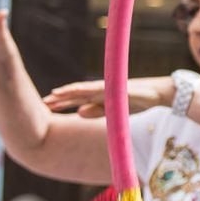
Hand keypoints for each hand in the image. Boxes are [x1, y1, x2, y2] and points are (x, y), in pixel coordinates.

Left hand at [41, 76, 174, 117]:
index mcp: (100, 96)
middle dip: (59, 99)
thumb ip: (97, 111)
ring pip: (81, 90)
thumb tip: (78, 113)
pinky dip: (80, 89)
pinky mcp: (113, 88)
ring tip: (51, 96)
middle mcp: (100, 90)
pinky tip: (70, 91)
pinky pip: (94, 89)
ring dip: (66, 93)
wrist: (157, 94)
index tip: (47, 105)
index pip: (77, 99)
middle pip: (75, 94)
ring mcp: (106, 88)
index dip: (62, 102)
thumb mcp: (114, 111)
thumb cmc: (138, 101)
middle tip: (41, 102)